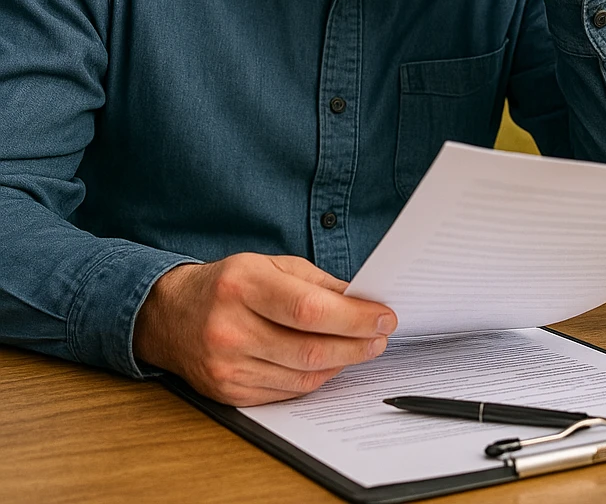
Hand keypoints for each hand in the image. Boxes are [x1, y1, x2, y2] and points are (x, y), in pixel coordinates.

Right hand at [133, 254, 396, 405]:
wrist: (169, 315)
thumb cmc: (228, 284)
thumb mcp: (270, 265)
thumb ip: (317, 283)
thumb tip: (362, 300)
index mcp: (243, 286)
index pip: (309, 310)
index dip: (353, 318)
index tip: (383, 317)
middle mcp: (230, 328)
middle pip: (309, 349)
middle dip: (356, 345)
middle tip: (381, 336)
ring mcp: (226, 366)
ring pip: (301, 376)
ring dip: (341, 363)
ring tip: (363, 348)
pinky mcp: (227, 393)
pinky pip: (286, 392)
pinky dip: (316, 379)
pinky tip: (330, 363)